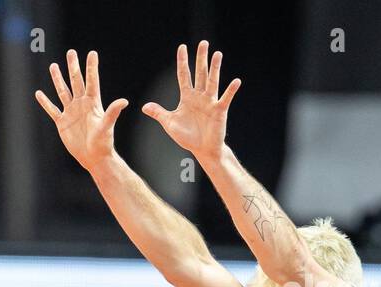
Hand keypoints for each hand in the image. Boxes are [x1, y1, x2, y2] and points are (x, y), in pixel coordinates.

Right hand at [35, 50, 128, 170]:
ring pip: (63, 91)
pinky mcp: (62, 123)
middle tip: (71, 52)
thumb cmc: (103, 143)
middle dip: (73, 67)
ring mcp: (71, 112)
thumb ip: (113, 112)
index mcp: (93, 103)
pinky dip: (45, 102)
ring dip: (58, 79)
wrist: (93, 157)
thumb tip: (124, 101)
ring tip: (53, 66)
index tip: (92, 53)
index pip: (91, 81)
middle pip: (76, 81)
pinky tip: (39, 94)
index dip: (91, 67)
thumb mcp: (107, 126)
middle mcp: (81, 104)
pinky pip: (52, 110)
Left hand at [142, 41, 240, 160]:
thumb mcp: (170, 123)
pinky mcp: (219, 111)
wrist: (202, 149)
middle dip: (201, 59)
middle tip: (203, 43)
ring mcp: (210, 102)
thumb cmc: (187, 136)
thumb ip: (159, 113)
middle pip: (200, 74)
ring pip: (212, 82)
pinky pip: (225, 99)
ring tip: (217, 54)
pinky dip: (230, 90)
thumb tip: (144, 107)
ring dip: (215, 68)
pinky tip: (236, 81)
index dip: (183, 62)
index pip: (184, 75)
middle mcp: (199, 96)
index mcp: (187, 97)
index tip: (182, 47)